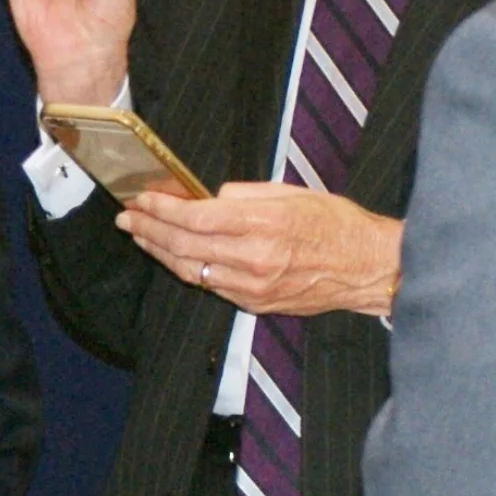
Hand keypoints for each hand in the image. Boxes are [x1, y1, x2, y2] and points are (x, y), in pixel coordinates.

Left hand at [118, 182, 401, 316]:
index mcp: (261, 224)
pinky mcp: (255, 303)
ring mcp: (252, 286)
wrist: (367, 268)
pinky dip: (187, 268)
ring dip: (160, 252)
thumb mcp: (291, 192)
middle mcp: (252, 258)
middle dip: (149, 229)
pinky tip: (174, 256)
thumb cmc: (335, 224)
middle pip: (183, 245)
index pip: (194, 216)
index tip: (141, 199)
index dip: (161, 208)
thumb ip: (244, 194)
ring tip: (141, 236)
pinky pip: (211, 285)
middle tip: (127, 217)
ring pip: (191, 270)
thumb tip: (209, 199)